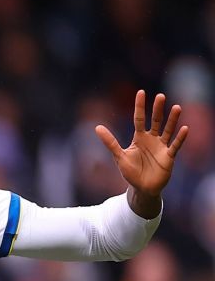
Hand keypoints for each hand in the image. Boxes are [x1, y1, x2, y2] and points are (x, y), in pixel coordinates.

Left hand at [94, 90, 186, 215]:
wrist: (142, 188)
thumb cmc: (130, 172)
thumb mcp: (119, 156)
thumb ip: (110, 142)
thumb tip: (97, 127)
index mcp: (139, 138)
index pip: (139, 118)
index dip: (140, 106)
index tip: (141, 92)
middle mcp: (152, 139)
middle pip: (155, 121)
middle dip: (157, 109)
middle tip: (160, 96)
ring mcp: (161, 147)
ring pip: (168, 130)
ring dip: (172, 120)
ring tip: (176, 107)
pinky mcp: (169, 156)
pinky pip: (175, 145)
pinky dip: (180, 138)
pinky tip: (184, 129)